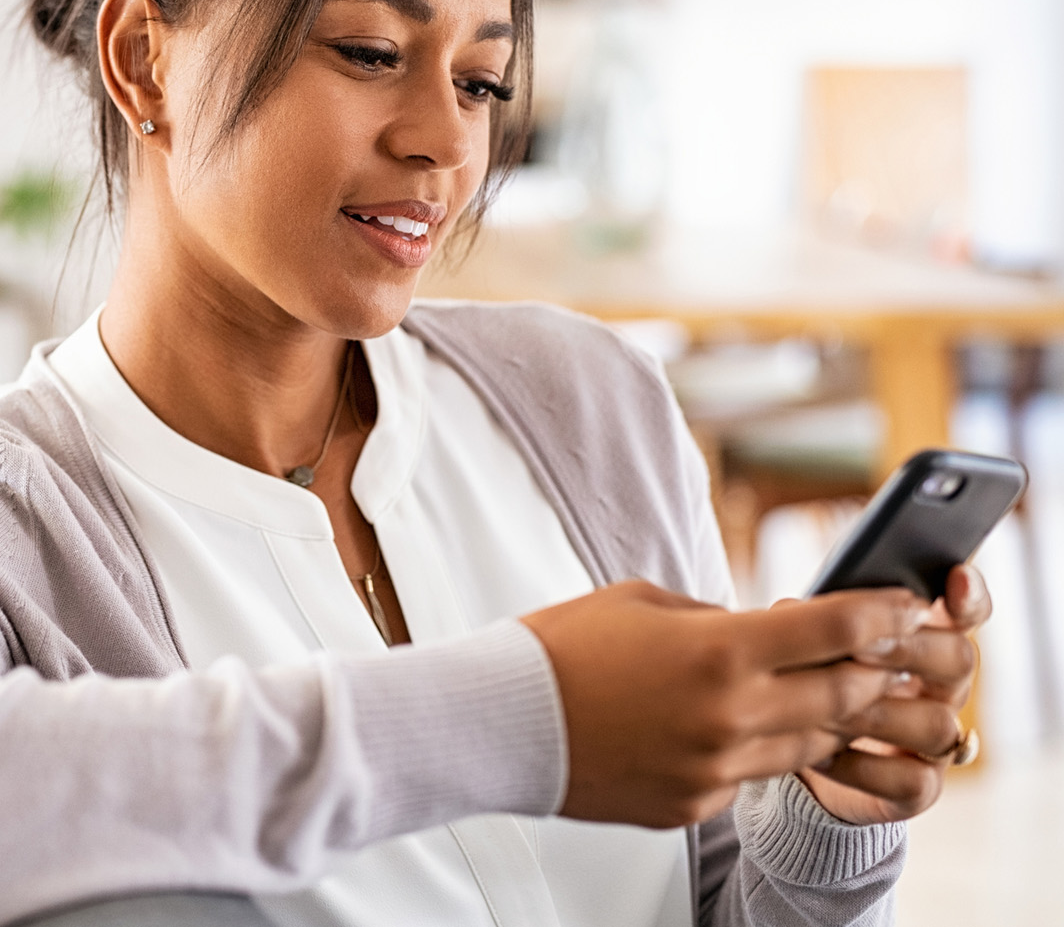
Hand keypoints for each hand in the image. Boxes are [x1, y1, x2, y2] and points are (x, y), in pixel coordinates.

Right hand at [520, 580, 924, 827]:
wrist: (504, 720)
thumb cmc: (563, 648)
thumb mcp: (645, 602)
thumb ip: (716, 618)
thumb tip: (759, 632)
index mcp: (720, 651)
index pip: (834, 629)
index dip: (882, 614)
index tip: (903, 606)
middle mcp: (731, 715)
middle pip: (841, 695)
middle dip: (870, 669)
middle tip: (881, 651)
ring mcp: (716, 769)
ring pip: (806, 746)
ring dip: (819, 714)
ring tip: (808, 688)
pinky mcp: (695, 805)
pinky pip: (750, 777)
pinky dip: (754, 750)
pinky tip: (723, 726)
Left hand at [797, 564, 992, 824]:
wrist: (783, 751)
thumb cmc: (798, 677)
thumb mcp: (804, 642)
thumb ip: (814, 623)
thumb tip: (790, 610)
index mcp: (921, 638)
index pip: (965, 611)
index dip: (967, 596)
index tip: (954, 577)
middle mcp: (941, 687)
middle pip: (959, 659)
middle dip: (908, 648)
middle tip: (859, 644)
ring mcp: (934, 741)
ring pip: (938, 724)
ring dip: (877, 712)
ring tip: (821, 707)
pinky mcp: (915, 789)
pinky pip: (911, 780)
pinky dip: (862, 765)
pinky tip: (819, 753)